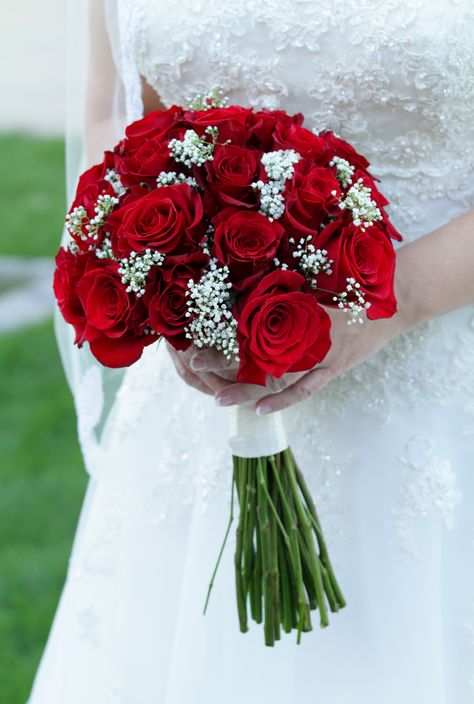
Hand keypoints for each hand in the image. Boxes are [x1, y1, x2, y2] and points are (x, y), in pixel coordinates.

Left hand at [169, 301, 408, 411]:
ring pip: (277, 376)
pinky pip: (305, 388)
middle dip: (224, 360)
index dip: (222, 328)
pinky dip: (282, 399)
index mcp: (298, 305)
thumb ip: (285, 282)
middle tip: (194, 367)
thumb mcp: (318, 273)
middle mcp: (306, 332)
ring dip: (246, 388)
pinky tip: (260, 409)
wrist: (397, 295)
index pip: (251, 321)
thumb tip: (245, 281)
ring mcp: (321, 354)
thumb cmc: (354, 279)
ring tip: (217, 399)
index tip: (194, 332)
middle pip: (257, 351)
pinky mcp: (334, 367)